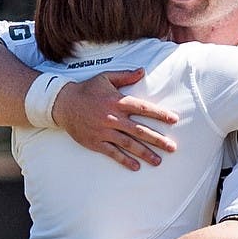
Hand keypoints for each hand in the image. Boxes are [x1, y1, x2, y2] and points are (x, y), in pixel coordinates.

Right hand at [53, 69, 178, 170]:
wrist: (63, 104)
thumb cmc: (87, 90)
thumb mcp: (105, 78)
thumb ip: (125, 76)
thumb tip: (142, 71)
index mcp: (117, 101)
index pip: (143, 108)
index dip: (159, 114)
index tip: (174, 120)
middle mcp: (113, 117)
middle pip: (139, 130)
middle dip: (157, 140)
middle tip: (172, 147)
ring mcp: (104, 131)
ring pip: (128, 144)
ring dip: (144, 153)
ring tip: (158, 161)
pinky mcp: (96, 142)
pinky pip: (112, 153)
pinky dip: (124, 160)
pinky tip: (136, 166)